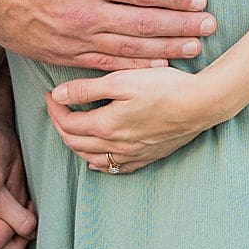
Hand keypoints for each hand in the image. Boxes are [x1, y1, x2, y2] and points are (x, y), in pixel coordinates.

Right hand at [0, 0, 215, 69]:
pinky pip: (109, 66)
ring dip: (167, 49)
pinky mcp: (67, 57)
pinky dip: (136, 68)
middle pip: (146, 24)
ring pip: (132, 48)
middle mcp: (88, 15)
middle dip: (182, 26)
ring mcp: (78, 40)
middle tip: (211, 27)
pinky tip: (158, 69)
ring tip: (195, 49)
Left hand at [45, 65, 227, 173]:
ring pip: (92, 158)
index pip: (68, 124)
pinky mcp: (146, 158)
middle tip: (57, 109)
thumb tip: (58, 95)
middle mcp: (116, 146)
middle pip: (75, 143)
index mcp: (106, 125)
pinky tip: (97, 154)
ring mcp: (131, 155)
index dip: (54, 109)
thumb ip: (87, 89)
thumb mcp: (121, 80)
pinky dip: (98, 162)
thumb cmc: (163, 87)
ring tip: (72, 127)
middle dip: (61, 126)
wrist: (199, 104)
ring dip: (76, 144)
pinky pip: (114, 168)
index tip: (50, 95)